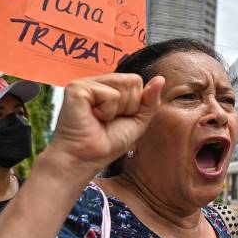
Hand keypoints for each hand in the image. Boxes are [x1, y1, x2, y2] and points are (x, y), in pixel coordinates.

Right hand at [46, 74, 163, 171]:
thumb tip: (160, 79)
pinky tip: (93, 117)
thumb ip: (150, 101)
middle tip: (108, 120)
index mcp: (109, 86)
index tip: (119, 118)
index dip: (135, 103)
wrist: (86, 158)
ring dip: (118, 109)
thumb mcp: (137, 121)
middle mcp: (97, 81)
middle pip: (132, 81)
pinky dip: (107, 111)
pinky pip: (110, 94)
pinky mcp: (77, 88)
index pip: (136, 81)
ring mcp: (85, 83)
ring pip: (123, 85)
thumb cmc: (107, 142)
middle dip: (128, 106)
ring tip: (100, 118)